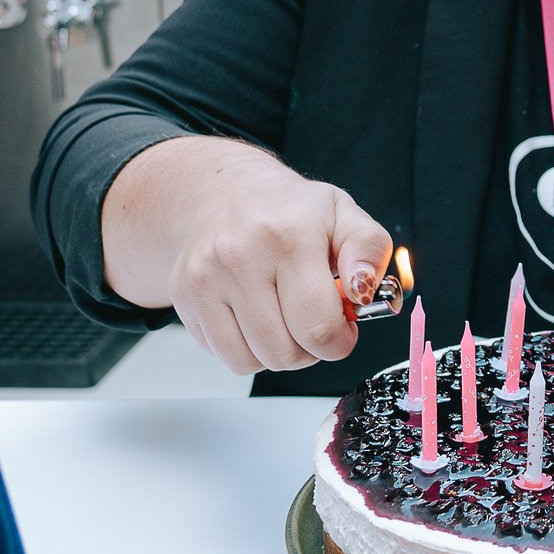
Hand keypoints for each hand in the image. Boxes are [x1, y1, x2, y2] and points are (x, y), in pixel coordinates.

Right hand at [153, 143, 392, 375]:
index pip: (318, 327)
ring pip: (250, 362)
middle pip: (284, 353)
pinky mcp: (183, 295)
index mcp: (289, 235)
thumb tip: (364, 290)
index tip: (342, 328)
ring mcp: (206, 277)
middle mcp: (241, 255)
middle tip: (311, 321)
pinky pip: (222, 355)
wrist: (224, 191)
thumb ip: (369, 251)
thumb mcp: (343, 215)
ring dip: (275, 353)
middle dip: (308, 350)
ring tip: (283, 318)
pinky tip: (253, 315)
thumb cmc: (289, 209)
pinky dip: (244, 348)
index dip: (339, 341)